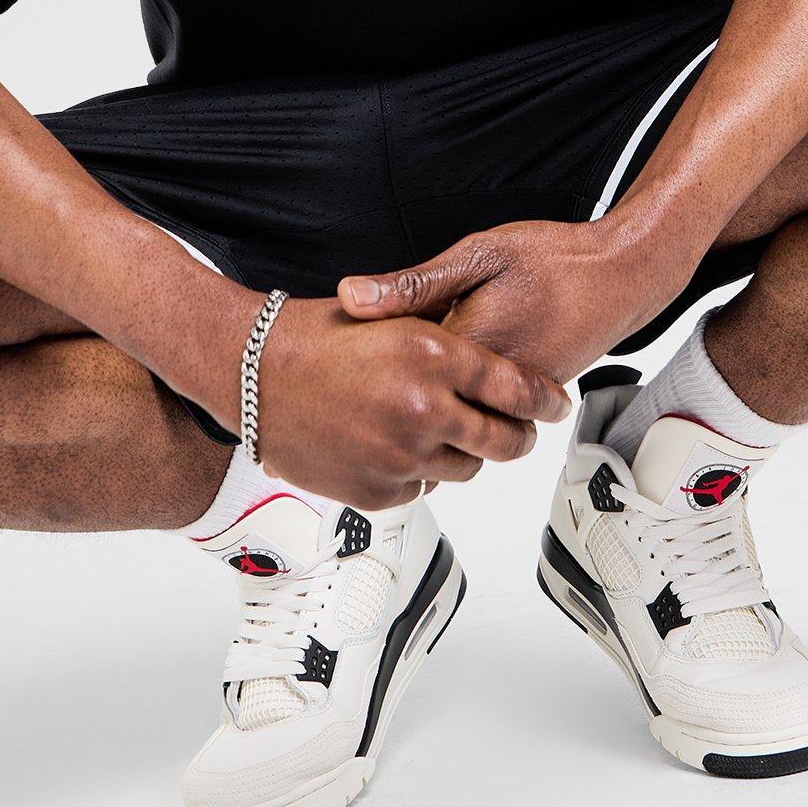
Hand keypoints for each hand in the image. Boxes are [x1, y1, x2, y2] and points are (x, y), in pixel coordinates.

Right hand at [253, 295, 570, 509]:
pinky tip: (397, 445)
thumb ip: (439, 337)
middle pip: (505, 440)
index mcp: (432, 354)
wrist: (251, 376)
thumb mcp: (386, 316)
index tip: (556, 404)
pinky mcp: (379, 490)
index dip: (546, 399)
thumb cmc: (310, 338)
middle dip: (520, 436)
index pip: (517, 388)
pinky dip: (419, 470)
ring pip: (467, 469)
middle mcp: (424, 408)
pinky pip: (422, 487)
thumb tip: (487, 360)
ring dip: (466, 454)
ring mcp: (402, 454)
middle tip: (520, 430)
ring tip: (446, 432)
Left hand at [335, 219, 686, 387]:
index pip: (396, 370)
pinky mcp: (529, 400)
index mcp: (466, 347)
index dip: (367, 357)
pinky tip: (455, 362)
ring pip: (452, 412)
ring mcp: (512, 399)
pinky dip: (462, 392)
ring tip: (405, 369)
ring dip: (428, 394)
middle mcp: (489, 385)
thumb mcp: (477, 255)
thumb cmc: (556, 260)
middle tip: (368, 366)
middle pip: (420, 403)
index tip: (348, 345)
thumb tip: (353, 297)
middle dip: (391, 387)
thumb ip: (414, 283)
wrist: (621, 276)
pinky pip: (482, 407)